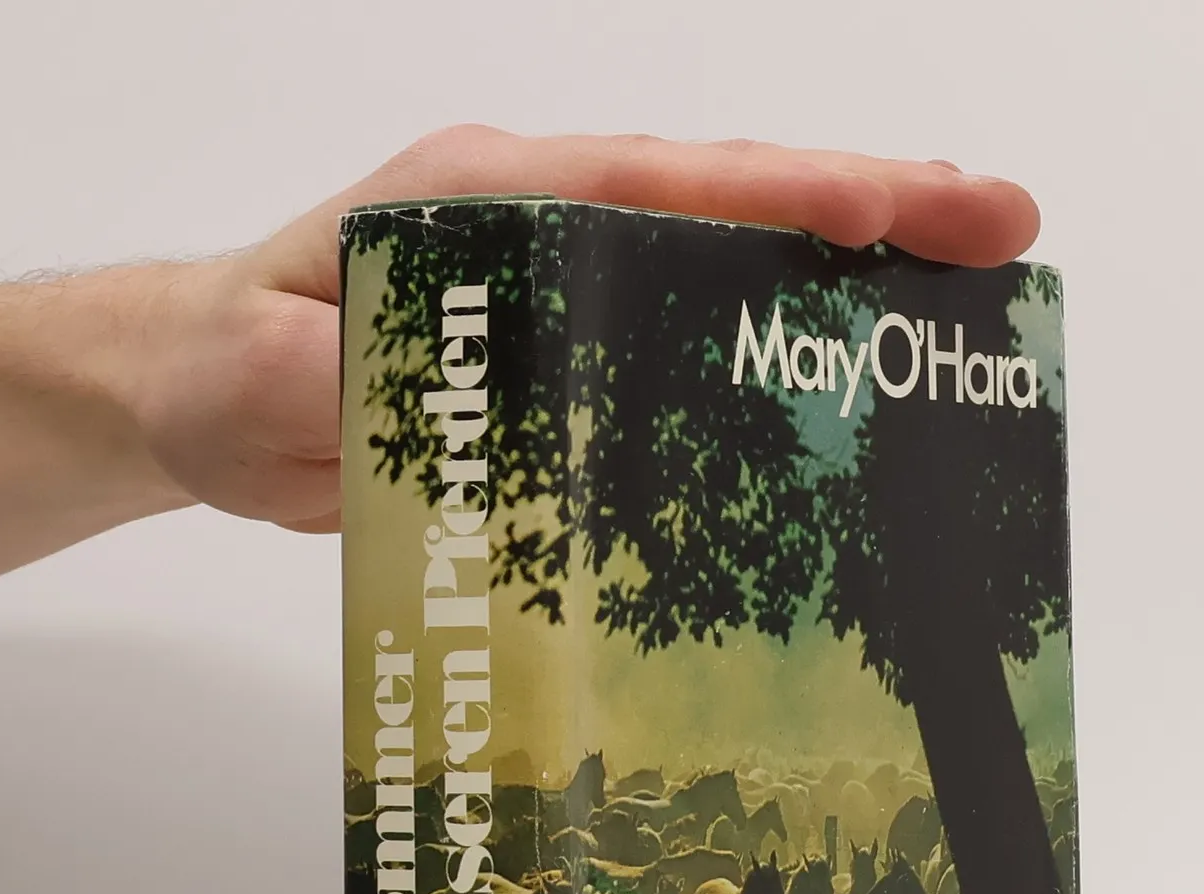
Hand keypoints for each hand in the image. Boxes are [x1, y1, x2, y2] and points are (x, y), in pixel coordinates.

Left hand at [128, 126, 1043, 535]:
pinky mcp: (570, 350)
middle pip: (726, 201)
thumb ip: (321, 382)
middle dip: (867, 210)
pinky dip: (778, 348)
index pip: (657, 185)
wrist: (204, 398)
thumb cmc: (225, 371)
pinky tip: (846, 388)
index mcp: (485, 202)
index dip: (786, 193)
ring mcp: (564, 283)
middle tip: (1000, 233)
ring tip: (967, 300)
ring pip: (725, 262)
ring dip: (845, 276)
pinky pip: (692, 338)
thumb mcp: (253, 381)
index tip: (906, 205)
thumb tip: (395, 389)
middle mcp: (542, 223)